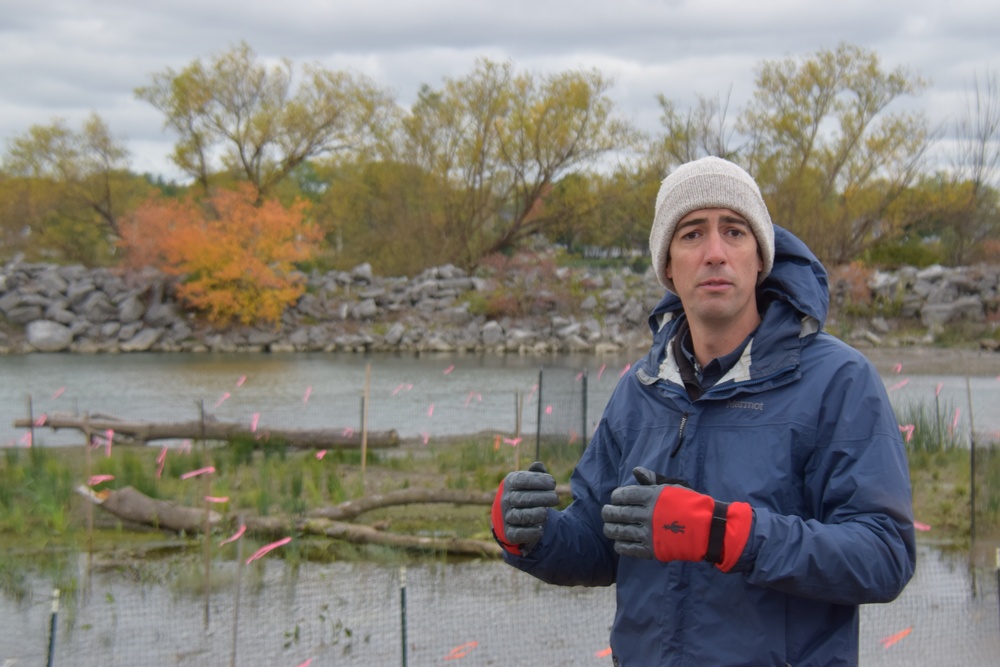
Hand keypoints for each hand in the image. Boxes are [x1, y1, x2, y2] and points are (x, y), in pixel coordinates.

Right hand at [491, 461, 558, 555]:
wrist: (512, 516)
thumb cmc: (526, 493)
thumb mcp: (530, 481)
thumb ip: (536, 474)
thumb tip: (538, 465)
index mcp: (510, 483)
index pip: (522, 480)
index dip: (538, 481)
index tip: (553, 483)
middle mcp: (505, 500)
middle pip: (522, 498)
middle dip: (541, 498)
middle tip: (555, 498)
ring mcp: (506, 517)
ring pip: (520, 516)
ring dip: (535, 514)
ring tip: (546, 513)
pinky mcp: (509, 533)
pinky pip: (518, 534)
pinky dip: (530, 532)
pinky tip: (540, 530)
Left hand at [601, 467, 751, 571]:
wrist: (707, 529)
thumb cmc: (690, 504)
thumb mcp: (673, 487)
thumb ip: (652, 480)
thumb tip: (636, 471)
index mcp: (651, 497)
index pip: (624, 495)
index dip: (616, 496)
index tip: (615, 498)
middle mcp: (647, 514)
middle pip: (618, 513)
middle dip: (608, 512)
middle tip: (605, 512)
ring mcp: (648, 533)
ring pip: (619, 531)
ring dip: (610, 529)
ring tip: (608, 527)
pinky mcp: (652, 550)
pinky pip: (628, 548)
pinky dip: (620, 545)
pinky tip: (618, 542)